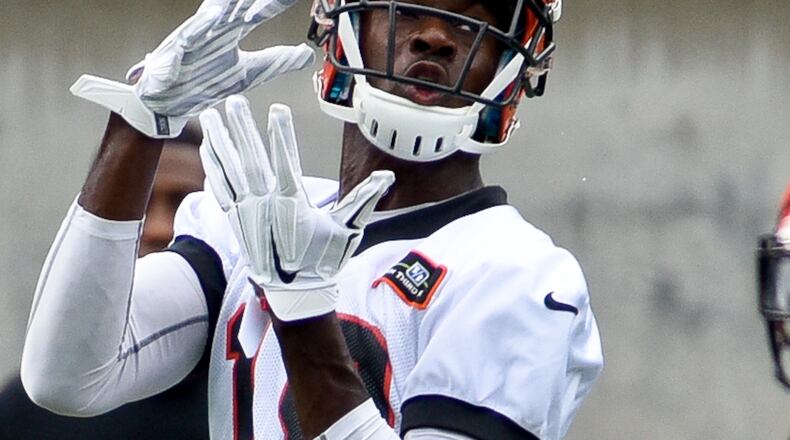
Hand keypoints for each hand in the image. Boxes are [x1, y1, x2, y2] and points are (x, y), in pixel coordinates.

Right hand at [70, 0, 313, 138]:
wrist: (167, 103)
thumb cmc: (204, 82)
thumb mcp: (250, 74)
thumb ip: (277, 62)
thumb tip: (307, 54)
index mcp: (232, 31)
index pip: (260, 11)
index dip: (278, 2)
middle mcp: (215, 28)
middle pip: (239, 4)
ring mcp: (196, 37)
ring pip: (214, 13)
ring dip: (229, 3)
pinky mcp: (177, 50)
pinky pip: (188, 35)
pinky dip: (200, 26)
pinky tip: (213, 16)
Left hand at [200, 96, 394, 320]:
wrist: (294, 294)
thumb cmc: (323, 260)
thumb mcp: (348, 231)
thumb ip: (364, 200)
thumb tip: (386, 176)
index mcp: (292, 203)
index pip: (285, 160)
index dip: (281, 134)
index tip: (277, 109)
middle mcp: (265, 205)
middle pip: (250, 159)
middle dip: (241, 129)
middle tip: (231, 102)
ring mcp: (246, 213)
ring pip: (230, 171)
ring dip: (219, 143)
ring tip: (210, 118)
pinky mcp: (235, 222)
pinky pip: (220, 190)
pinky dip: (213, 169)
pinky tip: (206, 151)